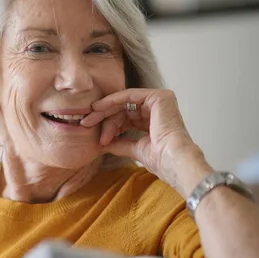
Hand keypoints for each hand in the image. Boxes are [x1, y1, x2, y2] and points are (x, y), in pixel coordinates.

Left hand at [80, 89, 205, 193]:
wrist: (173, 161)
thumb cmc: (160, 160)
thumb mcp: (135, 149)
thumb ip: (120, 143)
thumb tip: (104, 143)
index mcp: (154, 121)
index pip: (126, 118)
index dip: (108, 124)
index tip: (90, 129)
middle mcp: (158, 109)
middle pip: (123, 108)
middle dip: (102, 115)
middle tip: (85, 122)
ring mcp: (160, 101)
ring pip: (124, 102)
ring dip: (105, 111)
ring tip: (90, 121)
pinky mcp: (159, 97)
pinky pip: (129, 95)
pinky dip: (112, 101)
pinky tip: (99, 108)